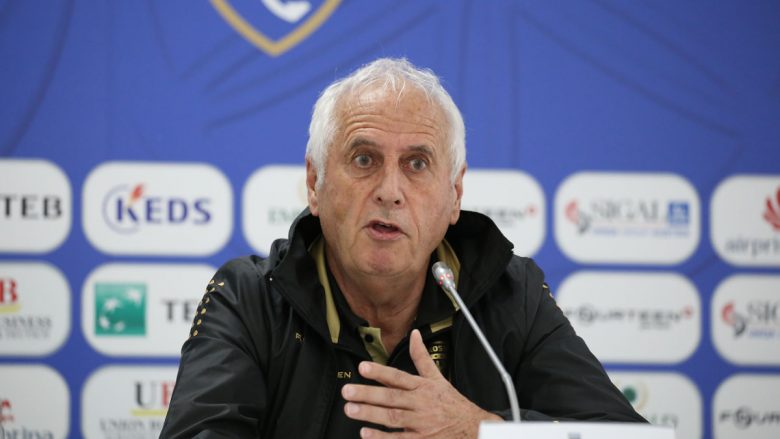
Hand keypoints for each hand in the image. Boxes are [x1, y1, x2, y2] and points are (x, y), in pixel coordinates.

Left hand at [341, 329, 500, 437]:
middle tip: (348, 391)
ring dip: (370, 414)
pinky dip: (382, 438)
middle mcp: (420, 403)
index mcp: (422, 387)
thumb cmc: (451, 402)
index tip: (363, 367)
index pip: (399, 377)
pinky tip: (366, 434)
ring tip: (350, 409)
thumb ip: (422, 357)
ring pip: (392, 417)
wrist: (473, 428)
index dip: (381, 372)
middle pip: (391, 397)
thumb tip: (415, 334)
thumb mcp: (438, 377)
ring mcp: (420, 423)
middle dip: (368, 394)